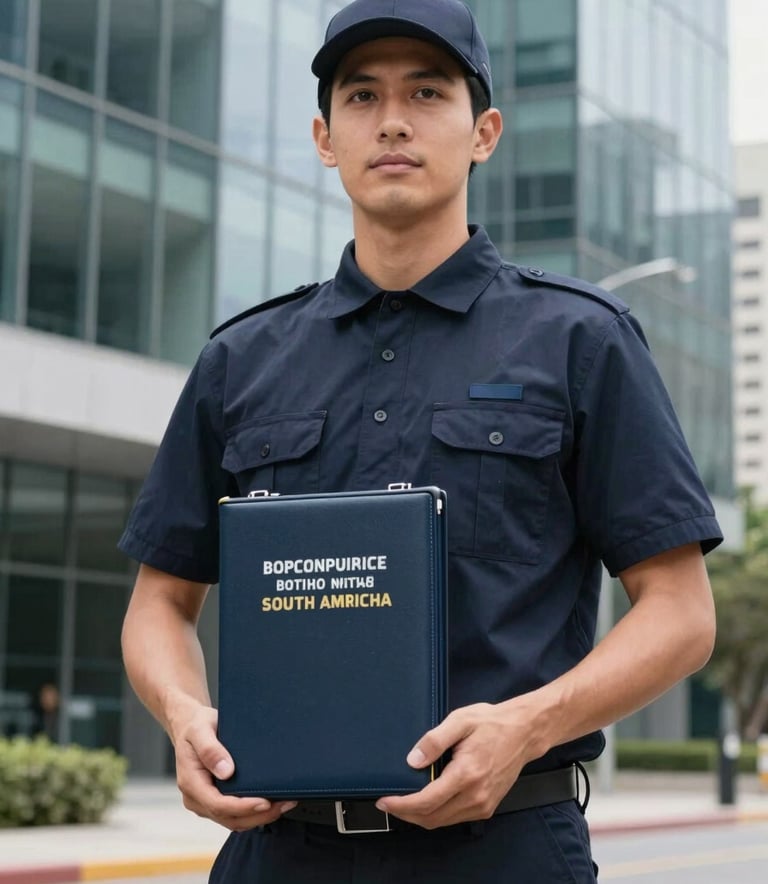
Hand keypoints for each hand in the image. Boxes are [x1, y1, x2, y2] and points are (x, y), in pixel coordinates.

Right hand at [173, 704, 296, 830]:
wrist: (190, 727)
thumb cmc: (195, 727)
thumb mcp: (200, 730)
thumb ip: (210, 750)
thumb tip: (226, 772)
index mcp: (190, 782)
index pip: (218, 804)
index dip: (243, 807)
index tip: (264, 802)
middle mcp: (195, 797)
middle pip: (228, 818)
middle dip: (258, 815)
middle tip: (283, 804)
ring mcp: (204, 802)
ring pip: (233, 820)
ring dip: (259, 817)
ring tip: (283, 805)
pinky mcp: (213, 801)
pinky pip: (233, 815)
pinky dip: (253, 813)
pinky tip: (271, 804)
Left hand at [375, 701, 536, 828]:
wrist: (524, 732)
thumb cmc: (492, 723)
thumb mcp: (460, 720)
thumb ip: (434, 740)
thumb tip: (412, 760)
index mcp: (466, 774)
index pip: (426, 802)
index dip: (401, 805)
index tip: (384, 800)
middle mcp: (475, 795)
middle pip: (431, 818)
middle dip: (406, 814)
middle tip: (388, 802)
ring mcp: (483, 804)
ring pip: (443, 821)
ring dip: (420, 816)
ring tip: (404, 801)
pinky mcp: (487, 806)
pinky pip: (455, 818)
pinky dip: (437, 814)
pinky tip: (428, 800)